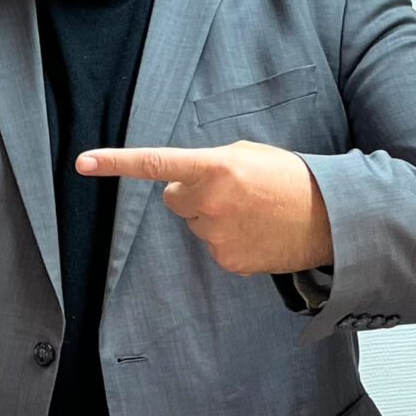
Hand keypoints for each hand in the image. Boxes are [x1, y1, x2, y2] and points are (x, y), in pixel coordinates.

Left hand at [76, 140, 332, 276]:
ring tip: (252, 211)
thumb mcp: (247, 155)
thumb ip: (210, 164)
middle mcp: (209, 202)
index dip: (116, 162)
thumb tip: (187, 181)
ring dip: (214, 217)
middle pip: (175, 198)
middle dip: (194, 194)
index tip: (83, 163)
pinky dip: (229, 239)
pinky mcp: (228, 261)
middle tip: (233, 191)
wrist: (332, 217)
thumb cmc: (290, 178)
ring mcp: (217, 236)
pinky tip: (256, 232)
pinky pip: (213, 246)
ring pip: (195, 223)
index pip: (155, 163)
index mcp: (214, 167)